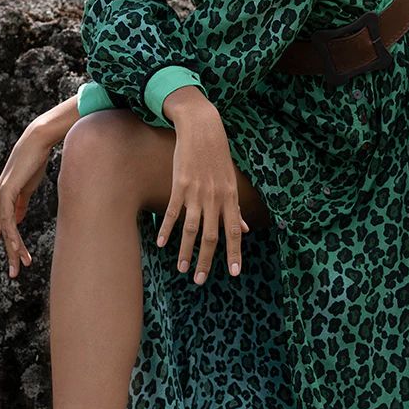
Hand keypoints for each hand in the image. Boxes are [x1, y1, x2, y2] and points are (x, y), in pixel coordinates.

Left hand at [0, 122, 54, 278]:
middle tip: (11, 274)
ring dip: (12, 250)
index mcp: (4, 197)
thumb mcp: (28, 187)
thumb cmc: (35, 160)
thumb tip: (17, 219)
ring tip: (19, 268)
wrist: (37, 141)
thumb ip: (21, 203)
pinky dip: (12, 236)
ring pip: (4, 230)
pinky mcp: (6, 192)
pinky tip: (16, 248)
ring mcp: (0, 195)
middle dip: (3, 253)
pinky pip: (9, 220)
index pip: (0, 225)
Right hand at [155, 104, 248, 282]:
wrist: (202, 129)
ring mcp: (196, 193)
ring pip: (191, 229)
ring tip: (181, 269)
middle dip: (207, 261)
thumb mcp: (231, 182)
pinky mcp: (179, 185)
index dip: (235, 253)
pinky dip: (167, 230)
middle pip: (211, 236)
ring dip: (185, 252)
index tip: (234, 273)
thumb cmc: (218, 157)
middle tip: (200, 280)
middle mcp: (215, 198)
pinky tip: (162, 244)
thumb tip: (246, 230)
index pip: (234, 232)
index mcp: (230, 198)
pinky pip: (172, 213)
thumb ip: (236, 208)